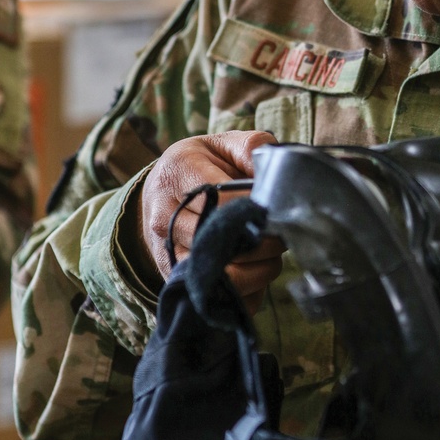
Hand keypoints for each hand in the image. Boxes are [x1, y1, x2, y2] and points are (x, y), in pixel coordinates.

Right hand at [138, 132, 284, 310]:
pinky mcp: (173, 277)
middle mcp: (166, 215)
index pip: (227, 200)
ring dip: (260, 269)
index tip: (280, 211)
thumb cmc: (199, 167)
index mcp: (179, 173)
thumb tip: (275, 173)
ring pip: (225, 274)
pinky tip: (254, 272)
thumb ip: (252, 148)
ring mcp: (166, 250)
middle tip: (281, 233)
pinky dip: (246, 291)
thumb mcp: (222, 144)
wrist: (158, 194)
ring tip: (270, 252)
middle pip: (226, 241)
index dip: (260, 210)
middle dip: (266, 241)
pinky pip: (218, 295)